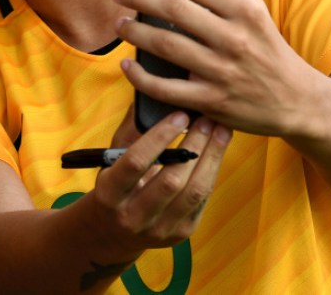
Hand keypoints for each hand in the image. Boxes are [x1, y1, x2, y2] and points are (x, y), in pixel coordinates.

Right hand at [88, 109, 229, 255]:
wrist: (114, 232)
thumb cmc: (113, 185)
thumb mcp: (110, 160)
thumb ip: (130, 131)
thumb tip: (151, 96)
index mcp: (109, 194)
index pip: (136, 162)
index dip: (159, 137)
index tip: (180, 114)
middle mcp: (133, 216)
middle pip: (171, 180)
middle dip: (194, 146)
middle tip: (207, 119)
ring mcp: (160, 229)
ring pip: (194, 191)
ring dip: (211, 157)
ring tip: (220, 131)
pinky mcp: (181, 233)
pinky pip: (202, 199)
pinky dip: (212, 171)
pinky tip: (217, 150)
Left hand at [114, 0, 319, 137]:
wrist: (298, 102)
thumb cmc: (271, 49)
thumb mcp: (260, 9)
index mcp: (244, 11)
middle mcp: (233, 39)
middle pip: (175, 11)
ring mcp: (222, 71)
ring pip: (166, 46)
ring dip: (136, 33)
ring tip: (120, 22)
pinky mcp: (212, 101)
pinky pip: (166, 89)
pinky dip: (141, 77)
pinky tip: (127, 65)